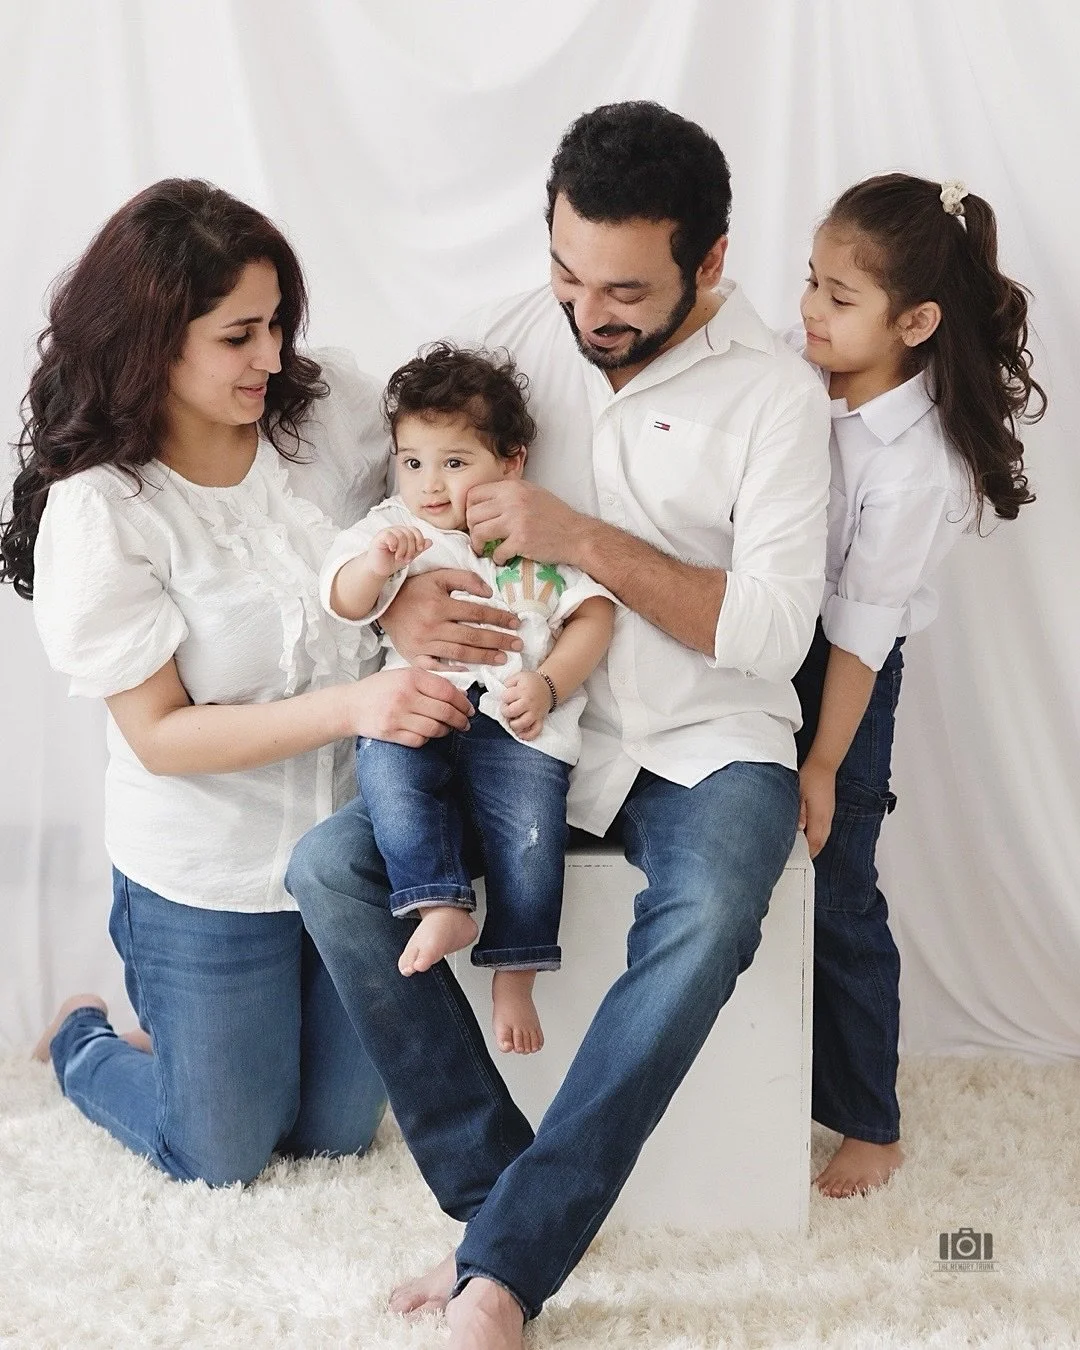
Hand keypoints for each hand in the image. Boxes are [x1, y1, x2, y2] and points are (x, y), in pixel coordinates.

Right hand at [342, 667, 473, 747]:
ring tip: (449, 728)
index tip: (470, 709)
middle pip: (445, 712)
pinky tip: (429, 733)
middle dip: (461, 719)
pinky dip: (429, 738)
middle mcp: (404, 696)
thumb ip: (430, 681)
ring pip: (435, 728)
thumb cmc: (379, 689)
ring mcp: (397, 716)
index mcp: (410, 678)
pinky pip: (420, 740)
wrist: (349, 705)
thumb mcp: (404, 675)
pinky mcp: (391, 733)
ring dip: (447, 730)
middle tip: (466, 722)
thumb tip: (460, 694)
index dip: (463, 702)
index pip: (447, 691)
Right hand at [368, 526, 429, 578]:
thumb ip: (419, 549)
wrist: (379, 569)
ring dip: (403, 549)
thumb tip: (430, 541)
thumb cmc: (392, 561)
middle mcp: (396, 530)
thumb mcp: (409, 556)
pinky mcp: (380, 537)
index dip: (419, 539)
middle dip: (411, 548)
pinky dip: (394, 544)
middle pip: (409, 534)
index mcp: (403, 533)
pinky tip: (392, 550)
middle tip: (407, 559)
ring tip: (399, 558)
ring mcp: (387, 532)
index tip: (420, 549)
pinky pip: (390, 535)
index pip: (415, 530)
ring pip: (401, 535)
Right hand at [381, 569, 521, 669]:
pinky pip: (437, 667)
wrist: (384, 605)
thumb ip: (465, 579)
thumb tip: (489, 593)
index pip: (477, 613)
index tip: (515, 623)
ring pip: (460, 653)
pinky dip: (453, 671)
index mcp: (440, 605)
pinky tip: (471, 673)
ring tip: (503, 658)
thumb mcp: (439, 576)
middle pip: (472, 636)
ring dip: (484, 657)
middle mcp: (433, 626)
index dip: (499, 618)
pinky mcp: (414, 657)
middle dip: (498, 640)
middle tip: (518, 644)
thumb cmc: (414, 589)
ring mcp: (423, 644)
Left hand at [467, 479, 585, 566]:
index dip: (469, 509)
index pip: (474, 494)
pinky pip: (496, 552)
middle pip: (472, 515)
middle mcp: (512, 501)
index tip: (476, 519)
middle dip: (472, 529)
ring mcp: (516, 521)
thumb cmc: (555, 515)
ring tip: (485, 549)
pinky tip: (503, 558)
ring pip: (479, 533)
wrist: (576, 535)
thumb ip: (509, 492)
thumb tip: (485, 500)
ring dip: (478, 545)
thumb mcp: (532, 492)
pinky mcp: (521, 541)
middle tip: (479, 537)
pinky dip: (497, 558)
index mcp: (512, 487)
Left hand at [500, 670, 551, 739]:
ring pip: (522, 723)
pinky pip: (535, 731)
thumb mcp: (518, 676)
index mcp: (523, 691)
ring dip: (514, 724)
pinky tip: (520, 733)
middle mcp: (529, 703)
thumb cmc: (531, 682)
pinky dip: (527, 735)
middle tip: (508, 709)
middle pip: (512, 712)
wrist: (549, 687)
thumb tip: (501, 693)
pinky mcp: (540, 720)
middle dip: (505, 712)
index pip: (506, 697)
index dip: (503, 698)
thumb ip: (507, 683)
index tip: (507, 698)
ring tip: (512, 721)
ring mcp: (536, 713)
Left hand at [798, 758, 835, 857]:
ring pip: (823, 837)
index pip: (815, 842)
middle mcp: (827, 819)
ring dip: (814, 845)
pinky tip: (807, 836)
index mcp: (820, 816)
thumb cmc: (810, 778)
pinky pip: (824, 830)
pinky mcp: (828, 812)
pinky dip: (816, 837)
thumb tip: (800, 828)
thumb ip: (800, 812)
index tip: (797, 860)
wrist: (823, 766)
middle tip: (797, 859)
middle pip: (820, 843)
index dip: (808, 853)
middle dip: (810, 853)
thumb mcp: (799, 794)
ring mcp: (829, 815)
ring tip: (801, 851)